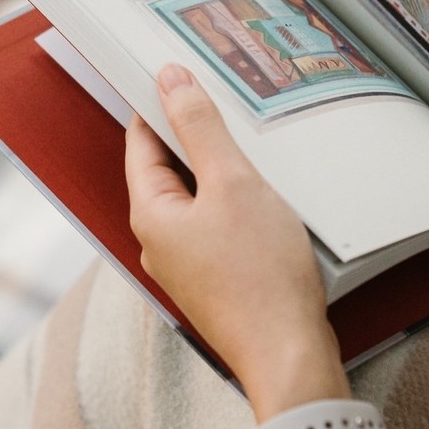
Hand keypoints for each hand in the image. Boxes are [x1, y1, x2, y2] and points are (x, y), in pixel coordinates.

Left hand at [124, 64, 349, 421]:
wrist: (287, 353)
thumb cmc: (259, 274)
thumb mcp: (233, 183)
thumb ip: (200, 129)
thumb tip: (171, 81)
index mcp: (150, 213)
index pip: (142, 141)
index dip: (159, 104)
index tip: (182, 75)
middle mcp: (158, 241)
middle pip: (168, 170)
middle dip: (194, 136)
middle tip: (226, 102)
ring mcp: (185, 264)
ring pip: (196, 199)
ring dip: (219, 172)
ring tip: (253, 147)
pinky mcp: (214, 280)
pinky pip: (215, 227)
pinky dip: (234, 204)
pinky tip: (265, 198)